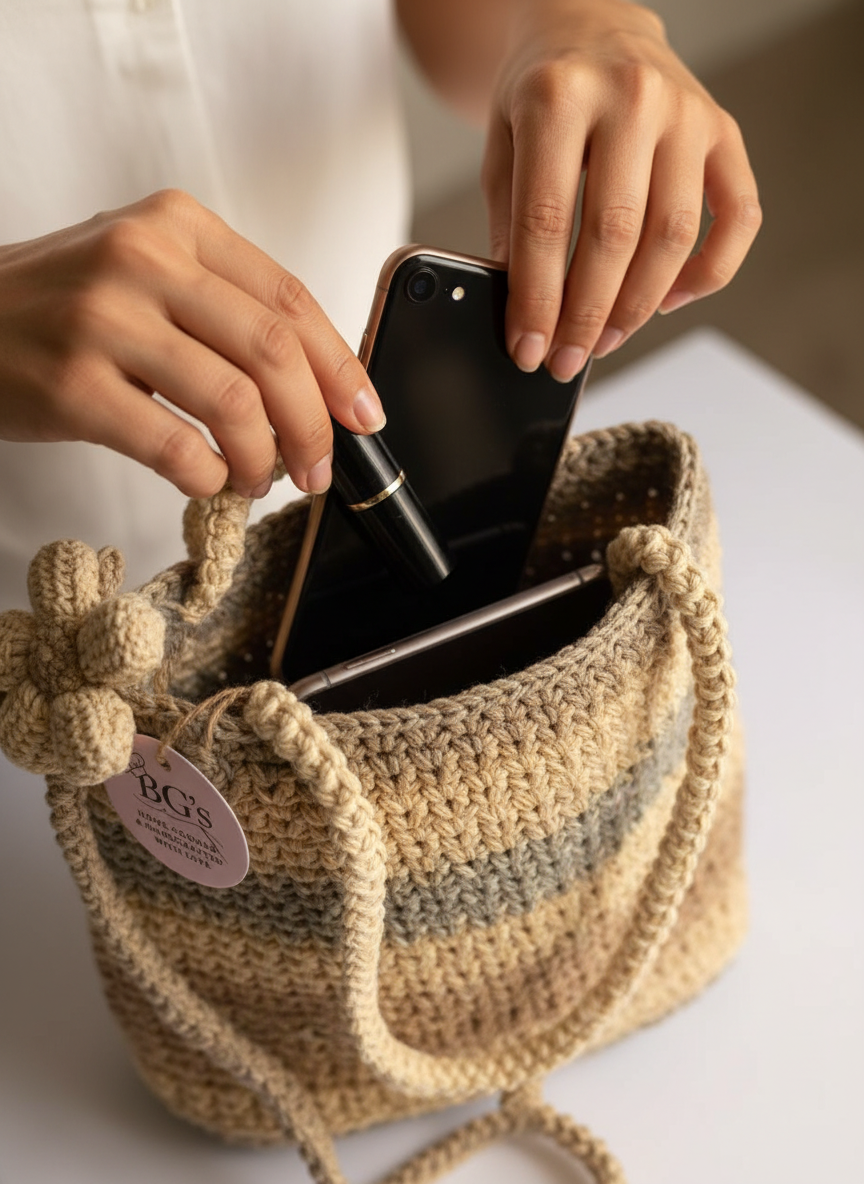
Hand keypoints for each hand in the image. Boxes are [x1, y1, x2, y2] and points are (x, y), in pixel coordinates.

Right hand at [0, 190, 385, 497]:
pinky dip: (209, 477)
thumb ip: (225, 306)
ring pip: (234, 402)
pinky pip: (175, 447)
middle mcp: (144, 259)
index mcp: (178, 225)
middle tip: (320, 468)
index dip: (341, 368)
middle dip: (315, 425)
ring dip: (264, 458)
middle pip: (273, 352)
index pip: (289, 300)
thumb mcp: (146, 271)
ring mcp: (104, 319)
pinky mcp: (73, 384)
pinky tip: (208, 480)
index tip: (365, 416)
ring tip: (259, 478)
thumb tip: (319, 382)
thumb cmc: (63, 305)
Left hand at [482, 0, 761, 378]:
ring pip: (673, 237)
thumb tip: (526, 313)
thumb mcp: (503, 145)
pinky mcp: (723, 131)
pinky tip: (668, 300)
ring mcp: (687, 114)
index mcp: (560, 97)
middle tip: (566, 359)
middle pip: (615, 237)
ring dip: (638, 306)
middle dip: (586, 315)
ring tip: (605, 339)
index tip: (528, 348)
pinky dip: (708, 274)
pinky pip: (737, 218)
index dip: (538, 300)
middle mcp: (631, 98)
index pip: (547, 223)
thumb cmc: (543, 92)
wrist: (591, 28)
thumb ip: (510, 223)